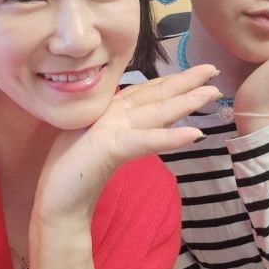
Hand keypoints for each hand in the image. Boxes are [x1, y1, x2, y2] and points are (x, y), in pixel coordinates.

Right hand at [32, 64, 219, 226]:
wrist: (56, 199)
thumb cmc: (78, 169)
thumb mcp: (104, 140)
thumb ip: (123, 125)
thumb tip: (151, 119)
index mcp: (113, 111)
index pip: (148, 91)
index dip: (174, 80)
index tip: (200, 73)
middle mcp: (114, 113)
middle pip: (156, 94)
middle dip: (186, 81)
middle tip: (213, 69)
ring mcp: (111, 127)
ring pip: (154, 111)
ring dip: (184, 100)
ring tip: (211, 92)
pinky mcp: (109, 147)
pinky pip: (145, 141)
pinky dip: (170, 138)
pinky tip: (194, 134)